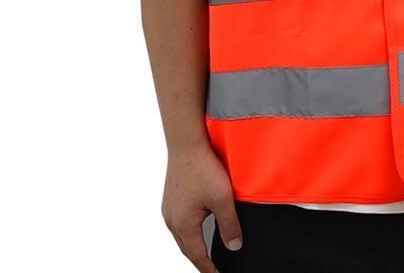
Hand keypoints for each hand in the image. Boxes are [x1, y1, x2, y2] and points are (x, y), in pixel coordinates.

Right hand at [162, 143, 242, 272]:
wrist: (186, 142)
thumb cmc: (201, 166)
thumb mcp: (223, 198)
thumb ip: (230, 225)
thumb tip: (234, 245)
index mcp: (183, 225)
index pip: (197, 256)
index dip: (209, 268)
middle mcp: (172, 219)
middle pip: (186, 248)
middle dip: (199, 259)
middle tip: (212, 267)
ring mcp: (169, 208)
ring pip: (181, 235)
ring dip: (193, 244)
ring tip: (205, 250)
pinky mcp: (171, 197)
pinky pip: (179, 221)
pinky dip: (188, 230)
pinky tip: (196, 224)